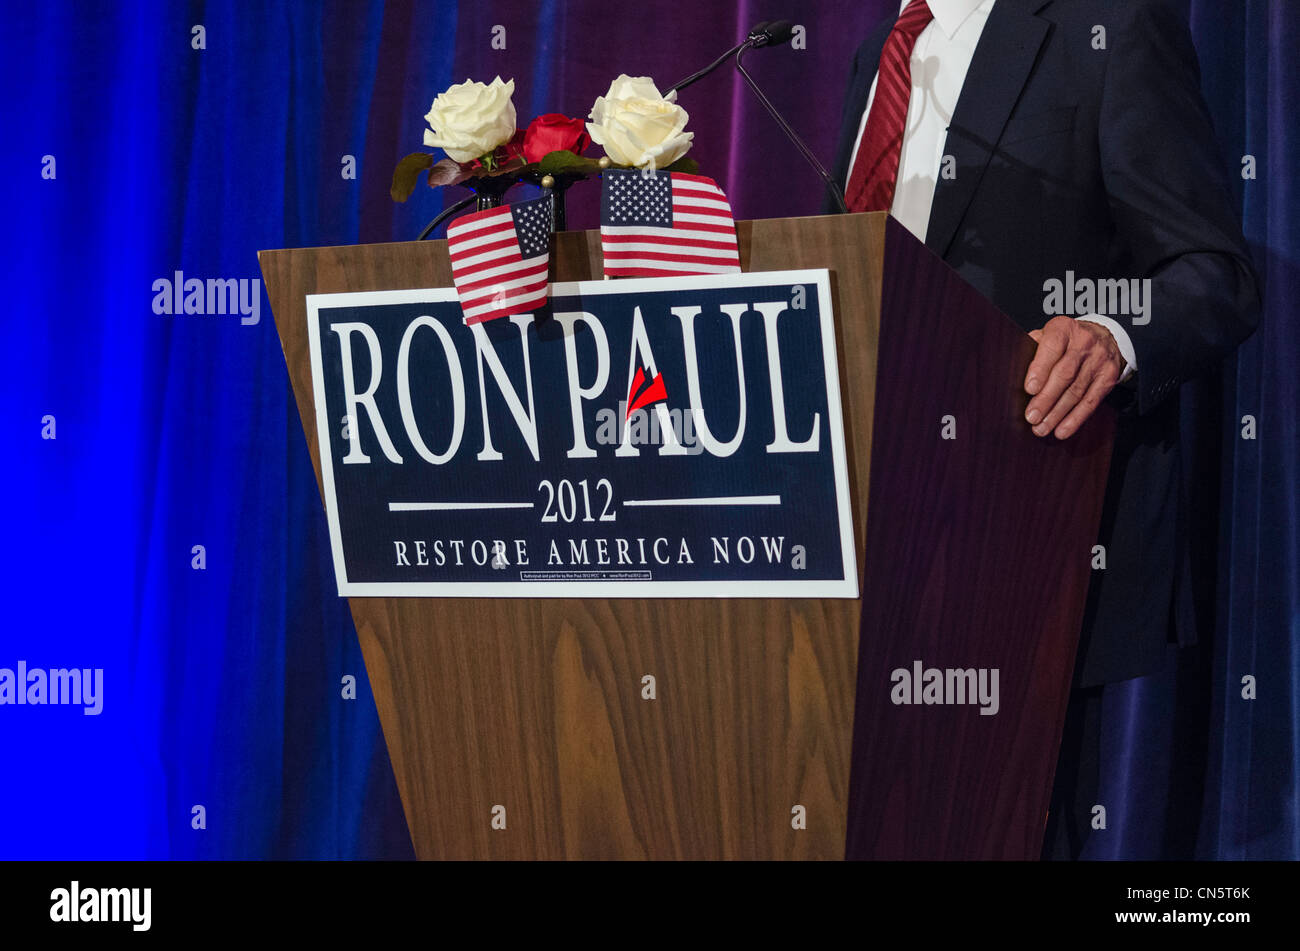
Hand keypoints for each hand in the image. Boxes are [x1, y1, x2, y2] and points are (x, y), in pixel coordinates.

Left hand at [1023, 316, 1123, 438]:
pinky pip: (1091, 401)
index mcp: (1063, 329)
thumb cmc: (1066, 340)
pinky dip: (1075, 418)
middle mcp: (1083, 343)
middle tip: (1032, 417)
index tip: (1029, 389)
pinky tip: (1062, 430)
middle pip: (1064, 374)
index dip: (1040, 369)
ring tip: (1041, 428)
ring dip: (1057, 414)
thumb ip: (1032, 347)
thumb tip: (1012, 369)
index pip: (1051, 348)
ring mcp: (1098, 361)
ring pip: (1076, 391)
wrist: (1105, 337)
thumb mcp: (1048, 335)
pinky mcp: (1108, 378)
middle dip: (1046, 398)